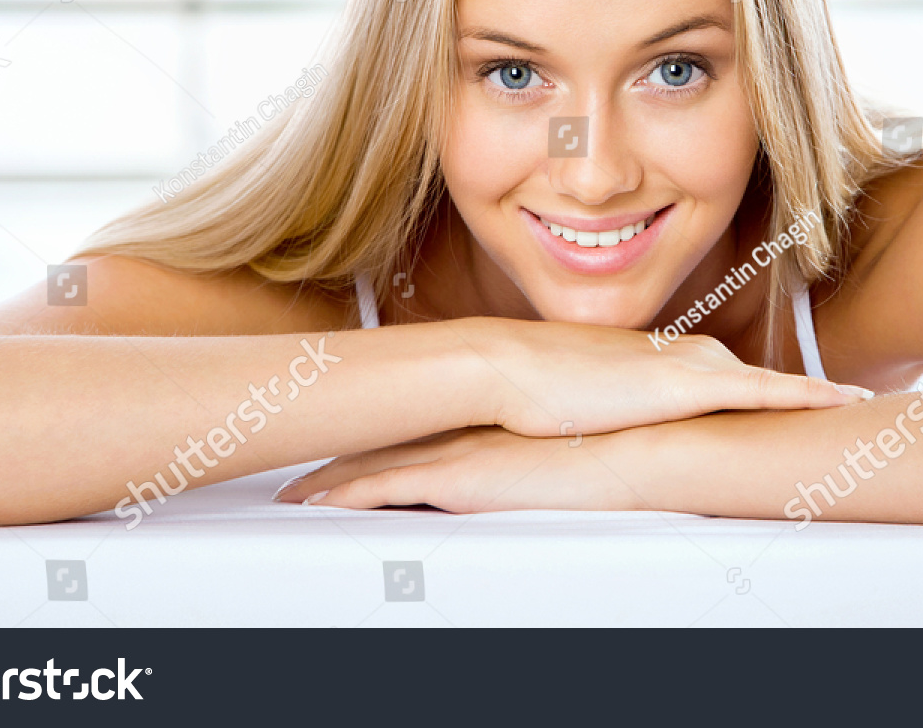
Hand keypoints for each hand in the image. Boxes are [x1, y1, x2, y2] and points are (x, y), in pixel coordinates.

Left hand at [271, 426, 645, 512]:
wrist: (633, 447)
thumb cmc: (617, 447)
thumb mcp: (568, 445)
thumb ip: (541, 451)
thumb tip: (539, 465)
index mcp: (487, 417)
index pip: (417, 422)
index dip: (377, 430)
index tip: (347, 436)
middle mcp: (463, 425)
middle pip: (382, 437)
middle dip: (336, 450)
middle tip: (297, 464)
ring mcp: (457, 448)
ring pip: (371, 461)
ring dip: (326, 477)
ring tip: (289, 492)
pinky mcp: (457, 477)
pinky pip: (383, 489)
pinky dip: (344, 496)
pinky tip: (314, 506)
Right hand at [456, 316, 871, 439]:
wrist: (509, 367)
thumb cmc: (533, 389)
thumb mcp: (583, 403)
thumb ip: (610, 411)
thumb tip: (606, 430)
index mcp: (663, 360)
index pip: (730, 380)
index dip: (768, 395)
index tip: (806, 404)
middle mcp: (687, 355)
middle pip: (760, 383)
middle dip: (805, 398)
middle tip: (857, 408)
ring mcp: (692, 366)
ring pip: (773, 386)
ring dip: (817, 398)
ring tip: (864, 410)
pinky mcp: (690, 384)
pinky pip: (766, 392)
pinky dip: (807, 395)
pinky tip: (844, 402)